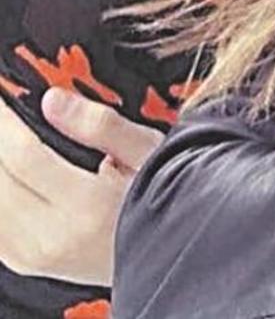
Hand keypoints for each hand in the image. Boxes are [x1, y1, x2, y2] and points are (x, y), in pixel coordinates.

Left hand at [0, 89, 163, 284]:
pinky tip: (7, 175)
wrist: (174, 251)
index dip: (5, 121)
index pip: (23, 155)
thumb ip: (101, 126)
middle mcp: (55, 236)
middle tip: (4, 112)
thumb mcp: (149, 153)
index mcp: (87, 206)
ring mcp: (38, 254)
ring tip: (7, 140)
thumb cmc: (171, 199)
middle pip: (0, 180)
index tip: (3, 96)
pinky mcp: (30, 262)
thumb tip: (54, 100)